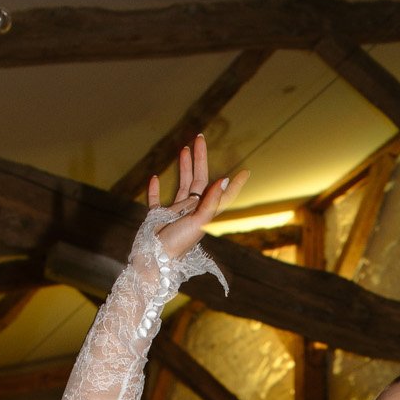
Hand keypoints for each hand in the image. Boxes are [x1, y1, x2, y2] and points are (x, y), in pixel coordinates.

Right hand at [146, 135, 248, 268]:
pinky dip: (154, 189)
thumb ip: (210, 202)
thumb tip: (224, 180)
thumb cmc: (178, 244)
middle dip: (199, 159)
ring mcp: (174, 213)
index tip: (245, 171)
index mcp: (203, 212)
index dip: (233, 184)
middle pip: (198, 180)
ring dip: (183, 168)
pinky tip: (154, 177)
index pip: (219, 193)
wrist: (154, 261)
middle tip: (199, 138)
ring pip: (181, 186)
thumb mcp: (198, 222)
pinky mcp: (156, 217)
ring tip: (183, 150)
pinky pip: (155, 200)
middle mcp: (191, 211)